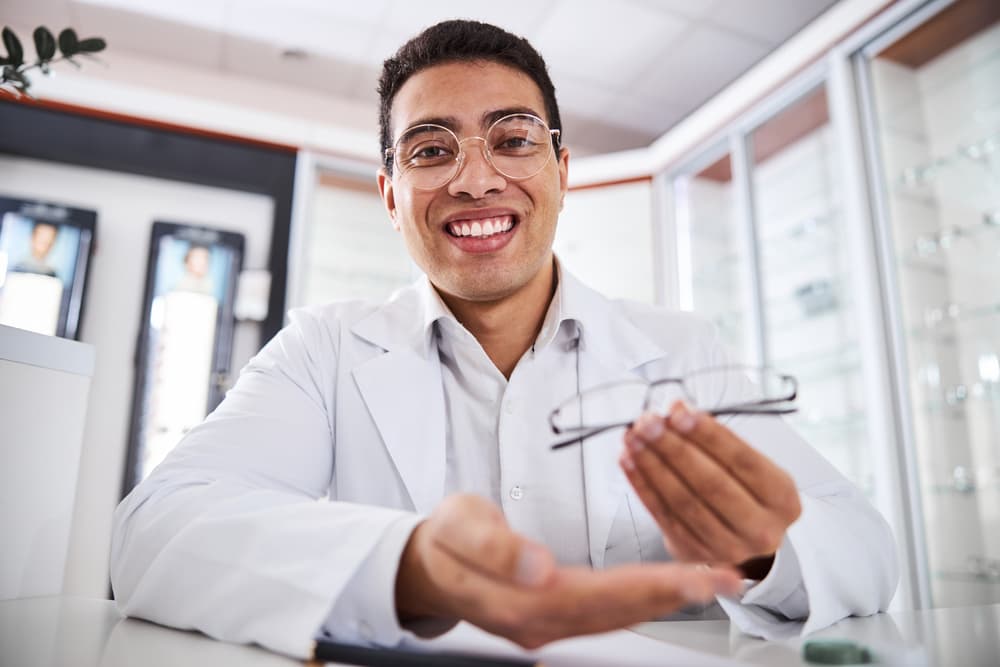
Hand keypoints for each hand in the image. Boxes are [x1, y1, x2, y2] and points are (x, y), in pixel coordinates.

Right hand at [395, 493, 741, 648]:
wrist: (426, 564)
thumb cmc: (444, 539)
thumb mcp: (458, 527)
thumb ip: (495, 548)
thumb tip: (538, 566)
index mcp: (516, 601)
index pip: (593, 597)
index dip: (645, 587)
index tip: (690, 576)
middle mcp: (537, 623)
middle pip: (615, 612)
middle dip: (673, 595)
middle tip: (724, 579)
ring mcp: (546, 626)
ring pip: (615, 617)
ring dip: (664, 599)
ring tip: (709, 582)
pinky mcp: (553, 617)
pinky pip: (605, 614)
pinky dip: (640, 600)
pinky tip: (665, 588)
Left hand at [619, 402, 801, 578]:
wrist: (743, 540)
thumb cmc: (745, 491)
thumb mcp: (748, 466)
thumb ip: (715, 439)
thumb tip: (676, 410)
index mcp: (782, 499)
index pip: (743, 460)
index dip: (708, 435)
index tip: (679, 411)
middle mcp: (760, 528)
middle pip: (711, 483)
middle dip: (674, 448)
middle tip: (648, 422)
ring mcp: (727, 547)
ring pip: (683, 501)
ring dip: (653, 466)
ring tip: (633, 438)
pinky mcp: (695, 554)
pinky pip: (663, 515)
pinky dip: (643, 486)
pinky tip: (629, 461)